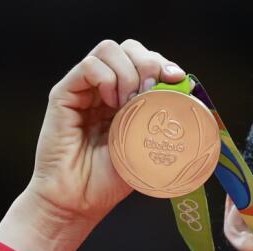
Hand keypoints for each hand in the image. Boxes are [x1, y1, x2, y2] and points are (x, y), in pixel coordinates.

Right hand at [30, 38, 186, 222]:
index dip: (163, 63)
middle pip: (129, 48)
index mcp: (127, 99)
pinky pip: (89, 66)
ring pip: (109, 50)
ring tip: (129, 103)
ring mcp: (85, 90)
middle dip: (148, 62)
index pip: (146, 61)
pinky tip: (111, 103)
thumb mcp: (147, 146)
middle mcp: (105, 89)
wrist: (79, 200)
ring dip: (128, 72)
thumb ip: (162, 120)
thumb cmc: (111, 180)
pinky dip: (106, 78)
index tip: (177, 79)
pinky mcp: (64, 94)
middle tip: (152, 91)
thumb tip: (188, 94)